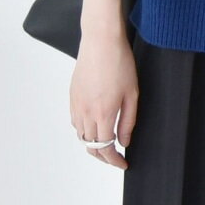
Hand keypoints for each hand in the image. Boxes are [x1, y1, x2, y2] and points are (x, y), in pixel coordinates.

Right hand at [69, 26, 138, 169]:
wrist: (100, 41)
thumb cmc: (119, 63)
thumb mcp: (132, 94)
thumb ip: (128, 121)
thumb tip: (124, 141)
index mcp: (103, 114)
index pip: (105, 148)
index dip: (114, 160)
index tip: (123, 163)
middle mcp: (86, 112)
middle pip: (90, 146)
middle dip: (103, 156)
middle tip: (116, 157)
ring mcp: (76, 104)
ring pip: (81, 135)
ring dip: (92, 144)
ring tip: (106, 143)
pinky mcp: (72, 96)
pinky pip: (75, 121)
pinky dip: (84, 130)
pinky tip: (94, 126)